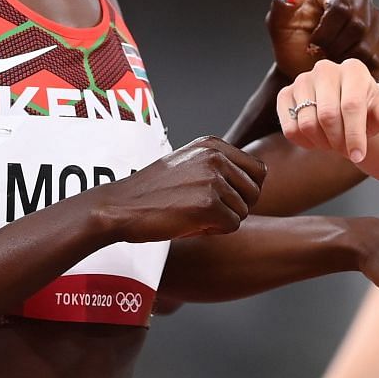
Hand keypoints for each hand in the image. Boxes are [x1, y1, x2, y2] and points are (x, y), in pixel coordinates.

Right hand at [92, 137, 267, 242]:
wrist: (119, 207)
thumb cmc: (151, 192)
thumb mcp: (187, 164)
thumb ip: (218, 167)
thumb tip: (256, 183)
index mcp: (212, 145)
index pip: (258, 170)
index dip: (245, 191)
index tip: (222, 199)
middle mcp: (216, 157)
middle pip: (255, 192)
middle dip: (236, 207)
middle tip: (208, 213)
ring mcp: (213, 179)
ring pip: (243, 211)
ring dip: (222, 221)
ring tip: (193, 216)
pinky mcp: (208, 204)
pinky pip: (232, 226)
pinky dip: (214, 232)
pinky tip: (190, 225)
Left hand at [266, 0, 378, 76]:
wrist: (305, 70)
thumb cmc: (292, 45)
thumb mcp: (278, 25)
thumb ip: (281, 4)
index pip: (340, 8)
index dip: (326, 32)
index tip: (313, 43)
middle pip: (357, 26)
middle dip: (336, 47)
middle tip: (323, 54)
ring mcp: (376, 18)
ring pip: (369, 44)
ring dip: (348, 59)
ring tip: (334, 58)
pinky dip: (365, 65)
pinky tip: (350, 63)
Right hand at [276, 59, 378, 161]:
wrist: (344, 108)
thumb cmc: (365, 111)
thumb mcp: (378, 115)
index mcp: (353, 69)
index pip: (351, 106)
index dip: (354, 135)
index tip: (358, 157)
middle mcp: (325, 69)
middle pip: (327, 116)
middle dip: (337, 141)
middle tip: (345, 150)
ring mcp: (302, 80)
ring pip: (307, 124)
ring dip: (321, 143)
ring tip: (333, 143)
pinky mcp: (285, 94)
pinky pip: (290, 128)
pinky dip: (304, 142)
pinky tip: (316, 140)